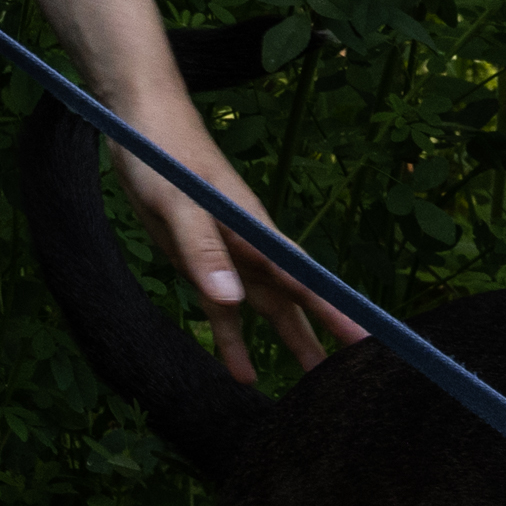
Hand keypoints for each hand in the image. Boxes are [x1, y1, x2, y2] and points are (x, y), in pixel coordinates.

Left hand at [104, 99, 368, 390]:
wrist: (138, 122)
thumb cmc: (163, 153)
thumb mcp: (178, 201)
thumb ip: (203, 248)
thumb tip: (232, 299)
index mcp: (254, 229)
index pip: (302, 276)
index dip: (334, 308)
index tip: (366, 338)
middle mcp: (249, 245)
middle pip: (294, 297)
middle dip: (324, 332)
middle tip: (357, 372)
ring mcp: (227, 254)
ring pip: (266, 306)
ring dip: (288, 341)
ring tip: (314, 383)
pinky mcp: (200, 261)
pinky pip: (222, 308)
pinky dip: (231, 338)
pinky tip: (241, 373)